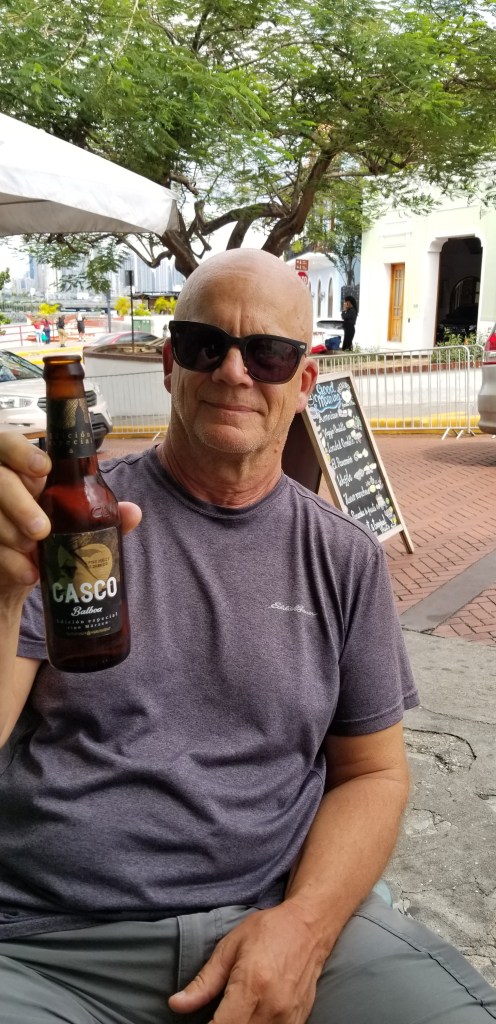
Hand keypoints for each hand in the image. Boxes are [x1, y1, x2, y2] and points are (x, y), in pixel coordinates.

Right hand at [0, 432, 140, 600]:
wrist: (20, 568)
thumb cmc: (48, 531)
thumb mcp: (75, 520)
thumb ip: (104, 513)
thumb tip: (133, 512)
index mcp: (20, 471)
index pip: (8, 443)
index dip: (20, 451)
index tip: (44, 468)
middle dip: (19, 503)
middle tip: (42, 530)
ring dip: (12, 534)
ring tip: (35, 551)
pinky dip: (10, 563)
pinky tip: (29, 573)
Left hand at [168, 901, 327, 1023]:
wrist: (309, 926)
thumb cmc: (268, 931)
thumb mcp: (229, 948)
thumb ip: (204, 982)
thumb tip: (176, 1004)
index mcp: (251, 986)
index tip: (200, 1023)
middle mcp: (273, 1008)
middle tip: (212, 1018)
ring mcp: (289, 1019)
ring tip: (228, 1016)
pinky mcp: (299, 1022)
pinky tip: (247, 1018)